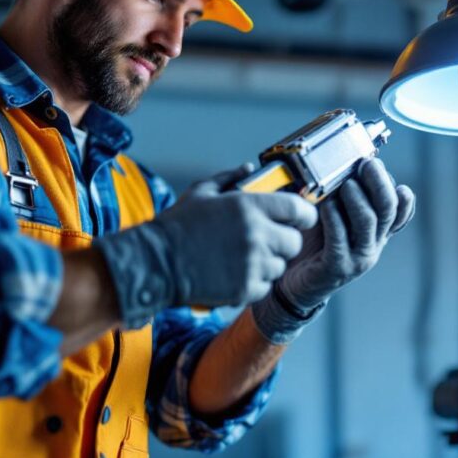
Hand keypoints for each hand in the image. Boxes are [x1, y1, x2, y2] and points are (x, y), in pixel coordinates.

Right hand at [94, 165, 318, 328]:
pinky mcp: (245, 289)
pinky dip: (254, 282)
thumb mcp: (200, 192)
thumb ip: (229, 178)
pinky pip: (265, 286)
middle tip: (267, 241)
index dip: (303, 214)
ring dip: (268, 263)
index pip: (299, 209)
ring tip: (243, 258)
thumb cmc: (176, 226)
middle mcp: (256, 235)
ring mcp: (252, 264)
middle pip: (294, 242)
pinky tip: (234, 273)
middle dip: (284, 241)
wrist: (155, 263)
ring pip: (280, 266)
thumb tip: (248, 168)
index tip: (298, 218)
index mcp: (248, 206)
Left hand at [252, 157, 414, 342]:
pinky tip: (325, 206)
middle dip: (379, 182)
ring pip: (368, 222)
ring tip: (346, 184)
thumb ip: (341, 193)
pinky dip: (334, 218)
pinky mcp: (337, 268)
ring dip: (358, 198)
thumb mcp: (333, 215)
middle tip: (367, 164)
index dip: (399, 189)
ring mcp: (358, 258)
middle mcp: (373, 243)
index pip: (402, 210)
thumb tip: (345, 158)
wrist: (292, 284)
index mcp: (376, 230)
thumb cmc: (312, 243)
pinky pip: (339, 239)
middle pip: (389, 209)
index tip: (384, 167)